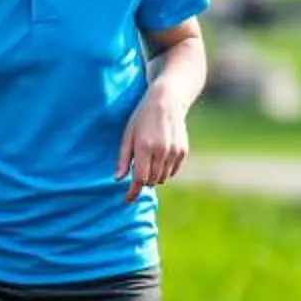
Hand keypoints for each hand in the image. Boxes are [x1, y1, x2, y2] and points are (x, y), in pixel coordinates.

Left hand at [118, 87, 190, 201]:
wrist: (167, 101)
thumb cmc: (142, 118)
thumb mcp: (128, 135)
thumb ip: (124, 159)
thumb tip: (118, 179)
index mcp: (144, 147)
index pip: (140, 178)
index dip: (133, 191)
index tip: (128, 200)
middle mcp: (161, 151)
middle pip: (152, 180)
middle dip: (144, 181)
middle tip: (139, 171)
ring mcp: (174, 151)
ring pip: (163, 178)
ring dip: (155, 176)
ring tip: (150, 160)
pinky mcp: (183, 151)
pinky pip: (173, 171)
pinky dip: (166, 170)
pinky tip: (161, 157)